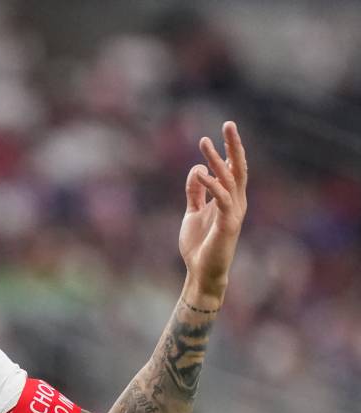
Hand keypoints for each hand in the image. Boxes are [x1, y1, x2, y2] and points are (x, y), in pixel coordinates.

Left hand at [179, 121, 247, 307]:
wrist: (201, 272)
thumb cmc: (199, 245)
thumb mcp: (193, 212)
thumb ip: (195, 192)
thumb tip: (197, 169)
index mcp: (229, 199)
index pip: (233, 168)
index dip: (230, 149)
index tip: (224, 130)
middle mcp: (235, 202)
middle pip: (238, 167)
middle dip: (233, 145)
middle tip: (228, 123)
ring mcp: (234, 212)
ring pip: (229, 179)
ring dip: (217, 159)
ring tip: (204, 142)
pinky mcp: (228, 223)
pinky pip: (221, 198)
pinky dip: (211, 184)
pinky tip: (200, 172)